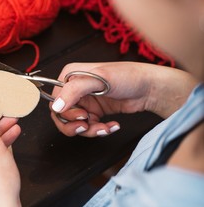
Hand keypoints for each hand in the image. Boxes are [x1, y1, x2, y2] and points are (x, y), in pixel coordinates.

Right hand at [50, 62, 196, 136]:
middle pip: (62, 116)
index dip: (65, 113)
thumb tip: (56, 106)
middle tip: (87, 126)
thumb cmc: (128, 76)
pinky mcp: (95, 112)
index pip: (55, 101)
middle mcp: (75, 90)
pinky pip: (89, 127)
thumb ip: (74, 91)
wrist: (150, 88)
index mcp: (70, 76)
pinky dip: (100, 130)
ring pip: (75, 125)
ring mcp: (85, 101)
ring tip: (104, 128)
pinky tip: (112, 126)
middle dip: (75, 125)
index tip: (82, 116)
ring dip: (89, 130)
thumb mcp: (99, 79)